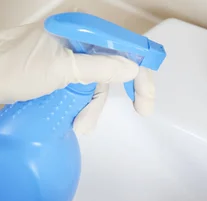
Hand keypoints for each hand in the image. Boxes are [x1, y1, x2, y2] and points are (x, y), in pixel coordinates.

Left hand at [0, 21, 154, 133]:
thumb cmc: (17, 69)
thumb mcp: (63, 69)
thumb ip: (101, 68)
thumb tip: (133, 69)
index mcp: (81, 27)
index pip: (124, 45)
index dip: (141, 69)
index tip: (147, 95)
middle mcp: (80, 37)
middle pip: (117, 64)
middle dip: (122, 92)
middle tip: (142, 111)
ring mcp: (73, 54)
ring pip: (101, 82)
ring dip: (94, 107)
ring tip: (80, 125)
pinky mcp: (66, 70)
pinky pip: (87, 88)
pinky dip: (85, 107)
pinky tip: (78, 121)